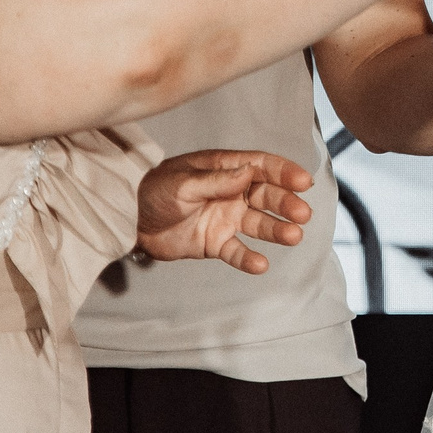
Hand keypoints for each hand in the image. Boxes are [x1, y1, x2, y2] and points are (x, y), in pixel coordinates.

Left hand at [135, 149, 314, 274]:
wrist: (128, 219)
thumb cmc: (153, 190)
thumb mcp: (183, 182)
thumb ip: (216, 180)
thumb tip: (248, 172)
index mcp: (225, 169)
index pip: (261, 167)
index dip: (284, 172)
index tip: (303, 181)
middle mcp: (231, 192)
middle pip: (266, 196)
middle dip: (286, 203)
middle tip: (302, 214)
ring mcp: (225, 218)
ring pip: (258, 224)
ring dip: (276, 230)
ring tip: (293, 237)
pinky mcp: (215, 243)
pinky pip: (236, 251)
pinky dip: (248, 258)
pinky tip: (261, 265)